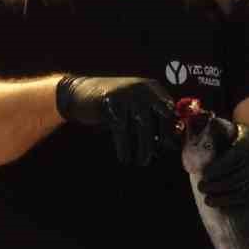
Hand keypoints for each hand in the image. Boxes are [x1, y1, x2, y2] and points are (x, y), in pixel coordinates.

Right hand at [55, 75, 178, 164]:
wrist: (77, 93)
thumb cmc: (110, 106)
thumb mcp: (132, 108)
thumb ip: (151, 120)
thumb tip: (171, 144)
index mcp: (151, 87)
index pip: (169, 109)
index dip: (170, 129)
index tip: (168, 147)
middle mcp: (142, 88)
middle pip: (159, 116)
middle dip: (160, 138)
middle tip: (156, 156)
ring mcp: (126, 93)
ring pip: (143, 126)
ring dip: (143, 147)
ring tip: (141, 162)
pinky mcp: (111, 102)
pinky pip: (122, 129)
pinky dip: (124, 146)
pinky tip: (124, 158)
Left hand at [199, 122, 248, 207]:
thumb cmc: (248, 141)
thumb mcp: (238, 130)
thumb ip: (220, 129)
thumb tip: (201, 125)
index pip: (233, 159)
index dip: (217, 168)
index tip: (204, 174)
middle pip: (237, 178)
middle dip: (216, 185)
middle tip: (202, 187)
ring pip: (244, 193)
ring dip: (223, 199)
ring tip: (208, 200)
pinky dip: (236, 207)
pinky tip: (223, 207)